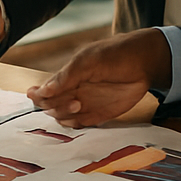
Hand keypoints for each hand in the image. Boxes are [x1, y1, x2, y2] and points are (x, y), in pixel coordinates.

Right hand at [28, 28, 172, 127]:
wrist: (144, 62)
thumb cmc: (114, 55)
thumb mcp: (88, 61)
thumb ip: (66, 77)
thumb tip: (42, 91)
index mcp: (65, 77)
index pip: (41, 92)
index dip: (37, 96)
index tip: (42, 96)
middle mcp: (71, 92)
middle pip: (50, 108)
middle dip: (55, 106)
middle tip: (73, 100)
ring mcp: (84, 104)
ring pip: (63, 118)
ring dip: (66, 115)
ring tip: (79, 105)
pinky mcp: (98, 115)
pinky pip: (80, 125)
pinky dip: (77, 125)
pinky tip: (83, 117)